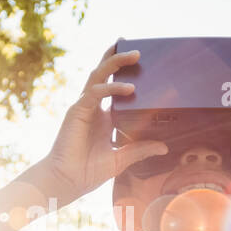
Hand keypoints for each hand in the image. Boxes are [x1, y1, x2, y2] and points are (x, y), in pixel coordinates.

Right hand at [36, 45, 168, 205]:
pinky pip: (95, 93)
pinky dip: (112, 88)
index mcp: (103, 117)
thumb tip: (163, 147)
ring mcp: (84, 107)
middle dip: (118, 58)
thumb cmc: (88, 172)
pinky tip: (129, 89)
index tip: (141, 62)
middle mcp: (93, 107)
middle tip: (138, 49)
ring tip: (135, 55)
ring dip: (116, 63)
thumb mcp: (122, 158)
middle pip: (105, 74)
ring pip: (99, 76)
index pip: (114, 87)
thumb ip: (140, 150)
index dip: (123, 73)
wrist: (67, 181)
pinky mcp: (77, 111)